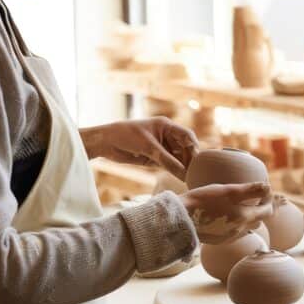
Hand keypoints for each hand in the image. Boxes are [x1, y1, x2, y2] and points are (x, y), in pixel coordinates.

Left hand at [82, 117, 197, 179]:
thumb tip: (184, 174)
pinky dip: (174, 171)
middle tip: (195, 172)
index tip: (197, 161)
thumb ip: (167, 161)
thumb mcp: (149, 148)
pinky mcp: (154, 157)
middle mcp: (166, 136)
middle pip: (184, 148)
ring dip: (183, 166)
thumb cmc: (126, 136)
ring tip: (190, 178)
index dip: (194, 147)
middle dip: (190, 159)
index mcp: (166, 126)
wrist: (105, 142)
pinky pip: (169, 164)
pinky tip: (180, 178)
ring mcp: (160, 147)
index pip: (187, 136)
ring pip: (177, 157)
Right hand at [181, 182, 273, 244]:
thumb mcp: (227, 191)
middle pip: (259, 220)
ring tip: (240, 205)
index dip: (269, 200)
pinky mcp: (219, 240)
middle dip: (260, 208)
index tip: (263, 190)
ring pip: (247, 227)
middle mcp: (240, 230)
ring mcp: (229, 237)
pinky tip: (227, 215)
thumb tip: (268, 187)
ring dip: (248, 217)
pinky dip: (237, 224)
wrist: (179, 219)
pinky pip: (235, 232)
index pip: (268, 211)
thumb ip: (249, 190)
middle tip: (253, 196)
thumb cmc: (203, 200)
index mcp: (244, 218)